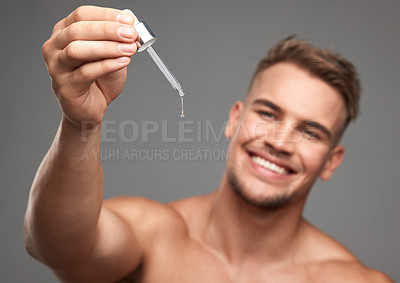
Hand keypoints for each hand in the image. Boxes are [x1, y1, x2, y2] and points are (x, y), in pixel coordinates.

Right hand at [42, 6, 139, 126]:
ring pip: (77, 50)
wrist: (91, 109)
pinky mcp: (65, 86)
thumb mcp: (112, 54)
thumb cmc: (99, 80)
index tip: (129, 21)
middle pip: (78, 30)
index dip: (106, 15)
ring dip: (107, 47)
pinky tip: (123, 62)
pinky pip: (85, 72)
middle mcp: (55, 47)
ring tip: (129, 49)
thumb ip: (118, 39)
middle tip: (131, 34)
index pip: (82, 14)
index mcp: (63, 32)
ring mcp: (56, 67)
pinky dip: (107, 65)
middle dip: (108, 30)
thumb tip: (130, 22)